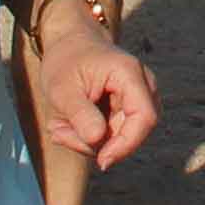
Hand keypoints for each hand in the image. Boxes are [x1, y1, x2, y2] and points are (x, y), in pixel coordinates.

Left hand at [34, 29, 160, 169]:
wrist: (69, 43)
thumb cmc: (65, 61)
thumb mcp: (62, 89)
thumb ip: (80, 115)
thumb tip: (98, 141)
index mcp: (129, 74)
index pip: (145, 117)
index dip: (126, 144)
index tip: (101, 161)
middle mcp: (142, 86)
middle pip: (132, 131)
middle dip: (96, 143)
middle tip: (59, 133)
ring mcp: (138, 98)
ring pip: (121, 137)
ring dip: (88, 140)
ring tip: (59, 125)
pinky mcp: (128, 109)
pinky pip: (114, 134)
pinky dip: (89, 135)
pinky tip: (68, 124)